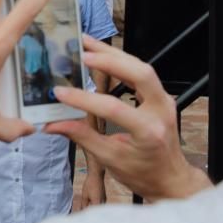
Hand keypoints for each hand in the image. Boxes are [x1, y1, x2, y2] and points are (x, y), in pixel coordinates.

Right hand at [45, 37, 212, 201]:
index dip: (84, 100)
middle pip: (140, 74)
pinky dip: (122, 61)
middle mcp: (161, 111)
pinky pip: (142, 73)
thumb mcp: (110, 159)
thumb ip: (82, 136)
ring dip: (114, 54)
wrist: (170, 179)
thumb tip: (52, 125)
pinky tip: (103, 54)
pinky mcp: (161, 96)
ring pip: (142, 67)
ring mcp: (164, 101)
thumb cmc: (142, 174)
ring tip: (87, 43)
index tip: (60, 93)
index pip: (113, 108)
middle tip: (81, 52)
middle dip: (109, 60)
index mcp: (148, 132)